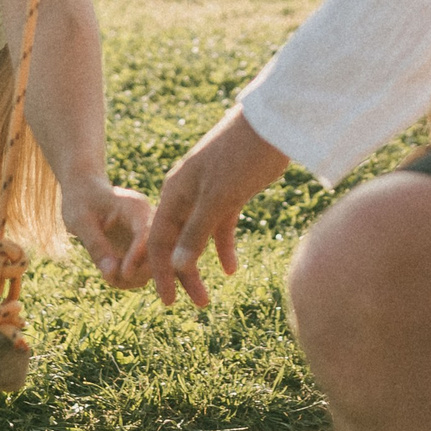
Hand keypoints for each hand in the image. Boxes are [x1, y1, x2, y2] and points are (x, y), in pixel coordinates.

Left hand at [61, 179, 154, 286]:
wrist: (85, 193)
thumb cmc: (81, 201)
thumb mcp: (81, 221)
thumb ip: (96, 245)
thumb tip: (111, 273)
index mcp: (136, 207)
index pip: (146, 233)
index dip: (137, 256)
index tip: (123, 274)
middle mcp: (149, 220)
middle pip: (157, 253)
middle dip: (137, 272)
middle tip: (109, 278)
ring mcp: (149, 235)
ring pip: (153, 265)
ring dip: (133, 279)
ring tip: (108, 277)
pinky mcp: (143, 247)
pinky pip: (144, 269)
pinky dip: (129, 279)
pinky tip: (110, 275)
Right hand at [131, 106, 289, 306]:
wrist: (271, 125)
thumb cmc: (241, 157)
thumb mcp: (219, 197)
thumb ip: (197, 231)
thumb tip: (178, 267)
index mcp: (174, 192)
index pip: (159, 240)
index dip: (161, 272)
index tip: (168, 301)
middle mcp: (186, 194)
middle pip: (177, 241)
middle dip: (183, 274)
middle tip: (196, 304)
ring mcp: (208, 193)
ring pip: (199, 237)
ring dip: (203, 265)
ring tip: (208, 296)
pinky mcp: (230, 193)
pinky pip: (220, 227)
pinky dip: (223, 247)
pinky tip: (230, 269)